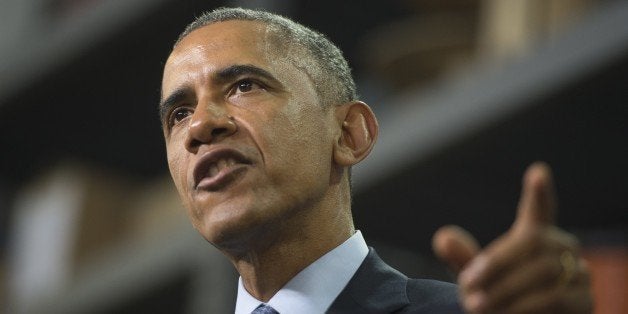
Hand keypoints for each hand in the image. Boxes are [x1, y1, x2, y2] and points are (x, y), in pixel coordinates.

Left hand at [432, 162, 592, 312]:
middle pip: (534, 241)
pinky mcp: (585, 300)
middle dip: (496, 264)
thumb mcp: (475, 281)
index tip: (538, 172)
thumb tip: (443, 238)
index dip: (539, 193)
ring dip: (506, 290)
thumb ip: (463, 260)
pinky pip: (556, 298)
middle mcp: (562, 248)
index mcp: (534, 236)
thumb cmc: (496, 301)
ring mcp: (578, 272)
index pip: (539, 210)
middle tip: (467, 285)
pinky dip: (524, 308)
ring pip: (543, 271)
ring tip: (478, 306)